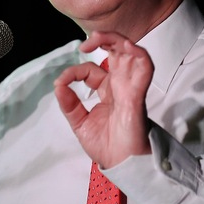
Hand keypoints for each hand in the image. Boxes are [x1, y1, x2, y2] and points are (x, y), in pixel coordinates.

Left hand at [54, 31, 152, 167]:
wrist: (122, 165)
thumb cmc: (107, 146)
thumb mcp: (80, 123)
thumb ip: (69, 104)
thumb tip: (58, 84)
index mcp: (108, 91)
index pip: (92, 70)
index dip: (76, 70)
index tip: (62, 82)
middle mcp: (120, 85)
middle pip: (117, 51)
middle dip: (104, 39)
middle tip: (87, 41)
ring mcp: (130, 87)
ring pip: (132, 52)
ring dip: (118, 40)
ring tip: (100, 37)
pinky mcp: (138, 94)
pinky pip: (145, 68)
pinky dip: (138, 54)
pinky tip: (126, 46)